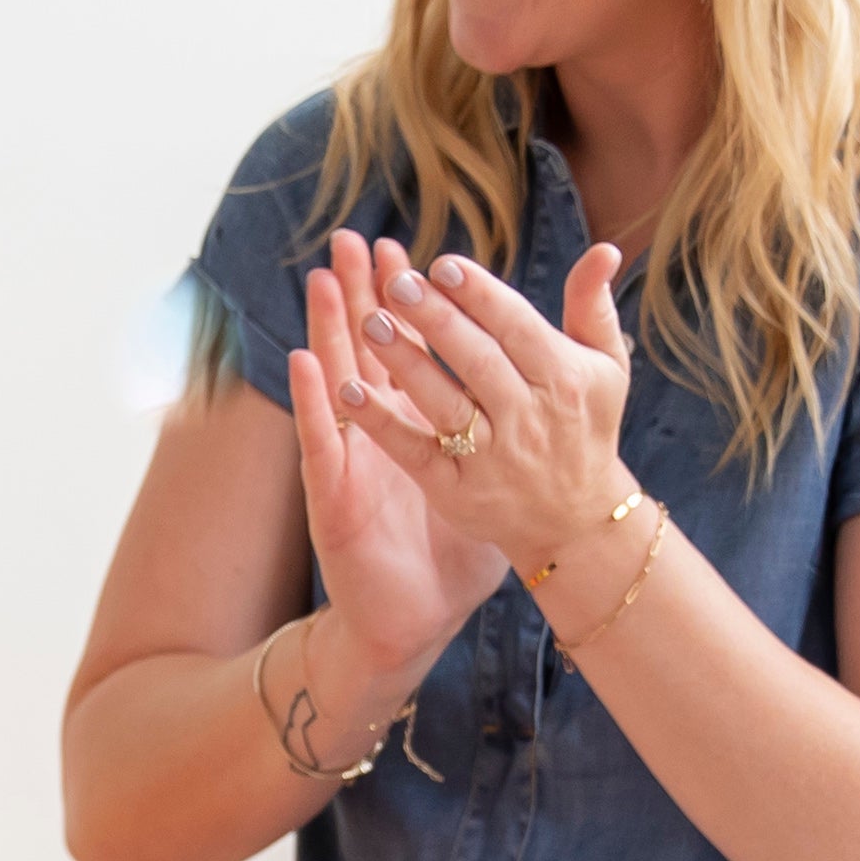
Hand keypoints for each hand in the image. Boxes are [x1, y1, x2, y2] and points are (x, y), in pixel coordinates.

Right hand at [286, 240, 494, 689]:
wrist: (415, 622)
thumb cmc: (451, 560)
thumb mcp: (493, 485)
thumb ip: (516, 434)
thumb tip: (552, 397)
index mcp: (417, 427)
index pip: (409, 350)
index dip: (407, 303)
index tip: (411, 253)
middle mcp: (378, 435)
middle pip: (366, 351)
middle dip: (362, 294)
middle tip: (354, 238)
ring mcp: (352, 463)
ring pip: (336, 382)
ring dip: (327, 330)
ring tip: (325, 277)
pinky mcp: (334, 498)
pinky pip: (322, 443)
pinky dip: (312, 403)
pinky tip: (306, 362)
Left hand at [338, 233, 637, 575]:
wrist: (577, 522)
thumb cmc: (585, 428)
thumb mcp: (605, 367)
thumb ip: (593, 307)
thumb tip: (605, 248)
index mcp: (564, 379)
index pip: (515, 326)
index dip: (478, 294)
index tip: (442, 265)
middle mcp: (529, 418)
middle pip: (477, 360)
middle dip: (436, 319)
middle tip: (397, 283)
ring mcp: (492, 459)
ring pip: (444, 402)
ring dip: (405, 361)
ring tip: (369, 321)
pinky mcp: (458, 492)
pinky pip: (415, 453)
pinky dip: (381, 424)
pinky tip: (348, 392)